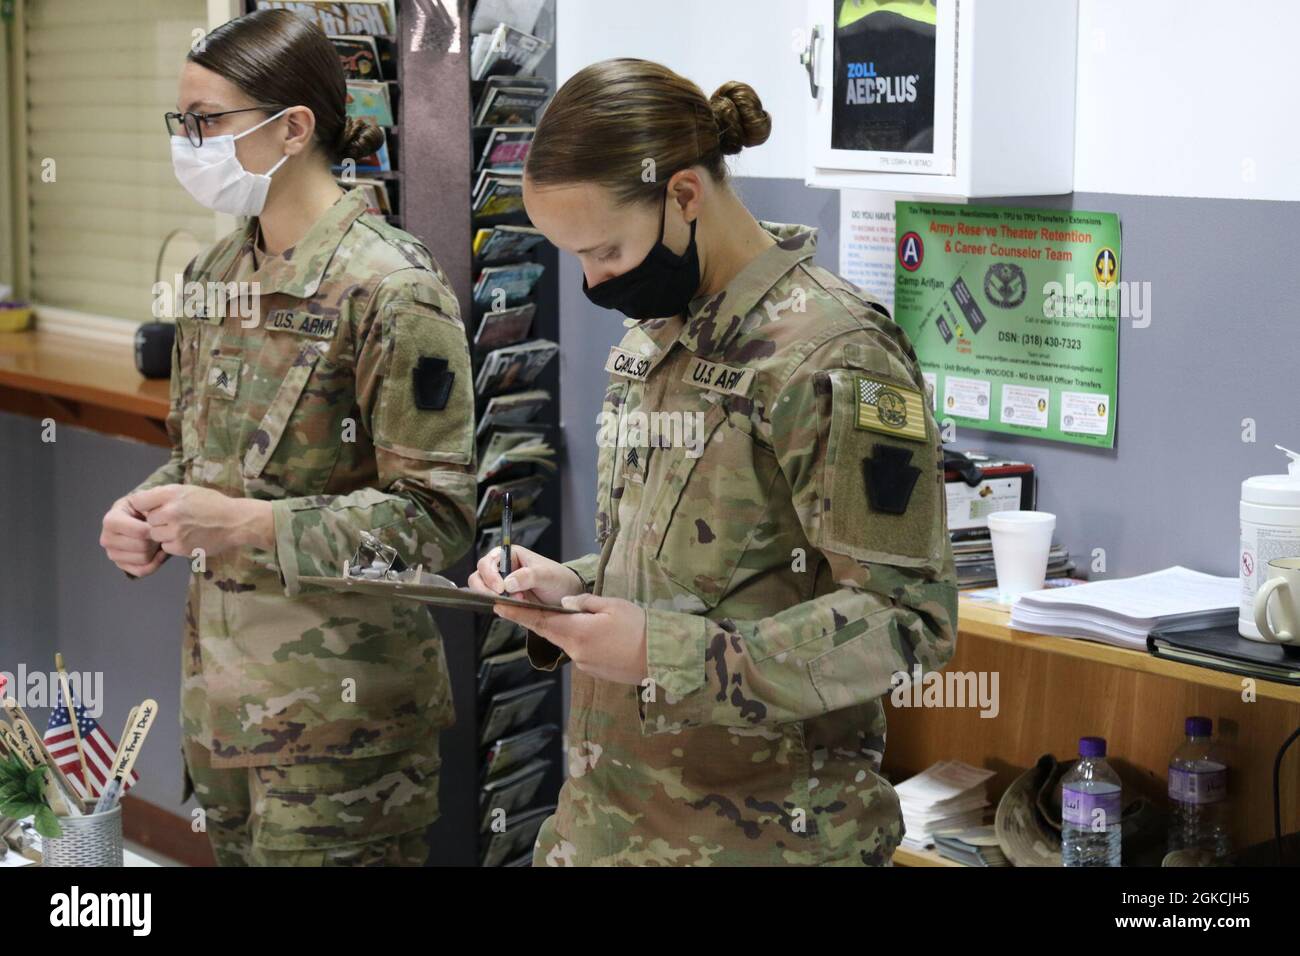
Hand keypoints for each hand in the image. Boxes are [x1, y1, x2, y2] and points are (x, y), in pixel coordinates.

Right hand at [100, 496, 166, 577]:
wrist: (140, 517)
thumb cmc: (144, 508)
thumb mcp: (145, 501)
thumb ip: (149, 506)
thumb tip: (152, 518)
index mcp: (110, 520)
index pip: (140, 532)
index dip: (153, 529)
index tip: (158, 523)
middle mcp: (107, 538)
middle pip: (142, 547)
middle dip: (156, 539)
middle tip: (159, 532)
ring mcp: (112, 554)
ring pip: (143, 559)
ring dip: (155, 550)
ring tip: (157, 539)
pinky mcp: (121, 565)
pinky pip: (142, 571)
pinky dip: (155, 563)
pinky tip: (159, 552)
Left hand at [128, 484, 273, 558]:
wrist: (236, 522)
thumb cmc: (212, 504)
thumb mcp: (189, 490)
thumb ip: (165, 495)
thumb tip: (140, 502)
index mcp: (172, 494)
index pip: (139, 501)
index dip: (145, 506)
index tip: (153, 509)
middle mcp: (171, 512)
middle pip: (148, 521)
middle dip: (159, 522)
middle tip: (176, 520)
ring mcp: (176, 531)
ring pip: (156, 536)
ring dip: (165, 534)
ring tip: (183, 529)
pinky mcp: (182, 547)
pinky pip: (166, 547)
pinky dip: (174, 544)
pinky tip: (188, 538)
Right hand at [468, 545, 584, 605]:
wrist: (567, 594)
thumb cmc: (558, 578)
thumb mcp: (546, 574)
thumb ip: (528, 576)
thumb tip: (508, 583)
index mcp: (509, 555)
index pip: (487, 562)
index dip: (490, 575)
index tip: (501, 588)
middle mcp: (502, 568)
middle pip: (478, 576)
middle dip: (487, 589)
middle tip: (502, 597)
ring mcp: (501, 584)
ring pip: (482, 591)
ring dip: (493, 598)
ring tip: (516, 601)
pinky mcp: (505, 599)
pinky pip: (493, 603)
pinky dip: (500, 606)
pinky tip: (516, 606)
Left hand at [495, 594, 648, 684]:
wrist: (662, 657)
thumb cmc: (640, 627)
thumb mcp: (612, 605)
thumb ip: (584, 603)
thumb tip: (565, 603)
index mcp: (577, 632)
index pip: (539, 621)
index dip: (517, 613)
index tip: (498, 606)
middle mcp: (575, 652)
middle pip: (551, 632)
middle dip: (538, 619)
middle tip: (520, 606)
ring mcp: (584, 664)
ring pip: (568, 642)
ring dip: (569, 630)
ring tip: (590, 620)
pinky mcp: (594, 671)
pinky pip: (581, 652)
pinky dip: (583, 641)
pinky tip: (602, 636)